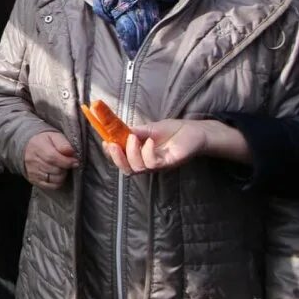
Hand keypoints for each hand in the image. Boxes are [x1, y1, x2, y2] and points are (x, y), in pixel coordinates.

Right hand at [23, 131, 77, 189]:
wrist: (29, 147)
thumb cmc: (46, 141)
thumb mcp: (55, 136)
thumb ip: (63, 144)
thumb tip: (71, 152)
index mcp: (38, 146)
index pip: (52, 157)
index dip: (66, 162)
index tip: (75, 162)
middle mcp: (32, 160)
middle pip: (55, 170)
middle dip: (66, 168)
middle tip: (68, 164)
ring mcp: (32, 171)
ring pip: (54, 179)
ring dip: (62, 175)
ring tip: (62, 168)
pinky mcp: (34, 179)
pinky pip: (51, 186)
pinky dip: (58, 182)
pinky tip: (58, 175)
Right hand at [102, 119, 250, 174]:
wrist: (194, 131)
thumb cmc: (173, 130)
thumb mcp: (148, 128)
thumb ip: (132, 131)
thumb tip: (113, 129)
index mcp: (140, 155)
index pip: (121, 159)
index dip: (110, 154)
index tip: (104, 141)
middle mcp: (147, 163)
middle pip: (126, 169)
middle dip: (116, 158)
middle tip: (111, 145)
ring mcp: (157, 165)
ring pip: (137, 168)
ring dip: (131, 153)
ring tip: (134, 137)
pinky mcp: (168, 163)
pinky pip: (152, 164)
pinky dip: (147, 152)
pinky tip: (149, 142)